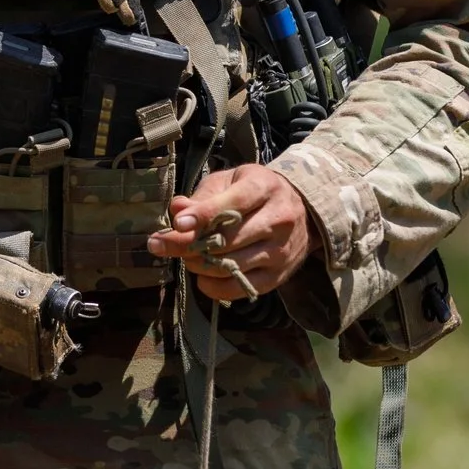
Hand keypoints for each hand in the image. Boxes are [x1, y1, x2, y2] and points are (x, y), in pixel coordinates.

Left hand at [148, 163, 314, 300]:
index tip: (178, 225)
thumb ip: (203, 196)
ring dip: (199, 265)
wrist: (304, 210)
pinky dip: (215, 287)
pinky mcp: (279, 275)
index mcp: (264, 188)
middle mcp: (278, 219)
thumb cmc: (257, 191)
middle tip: (163, 245)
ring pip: (232, 265)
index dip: (203, 215)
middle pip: (227, 239)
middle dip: (189, 245)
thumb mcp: (231, 181)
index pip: (232, 204)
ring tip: (186, 257)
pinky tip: (202, 277)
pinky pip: (241, 287)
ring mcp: (280, 250)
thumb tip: (177, 211)